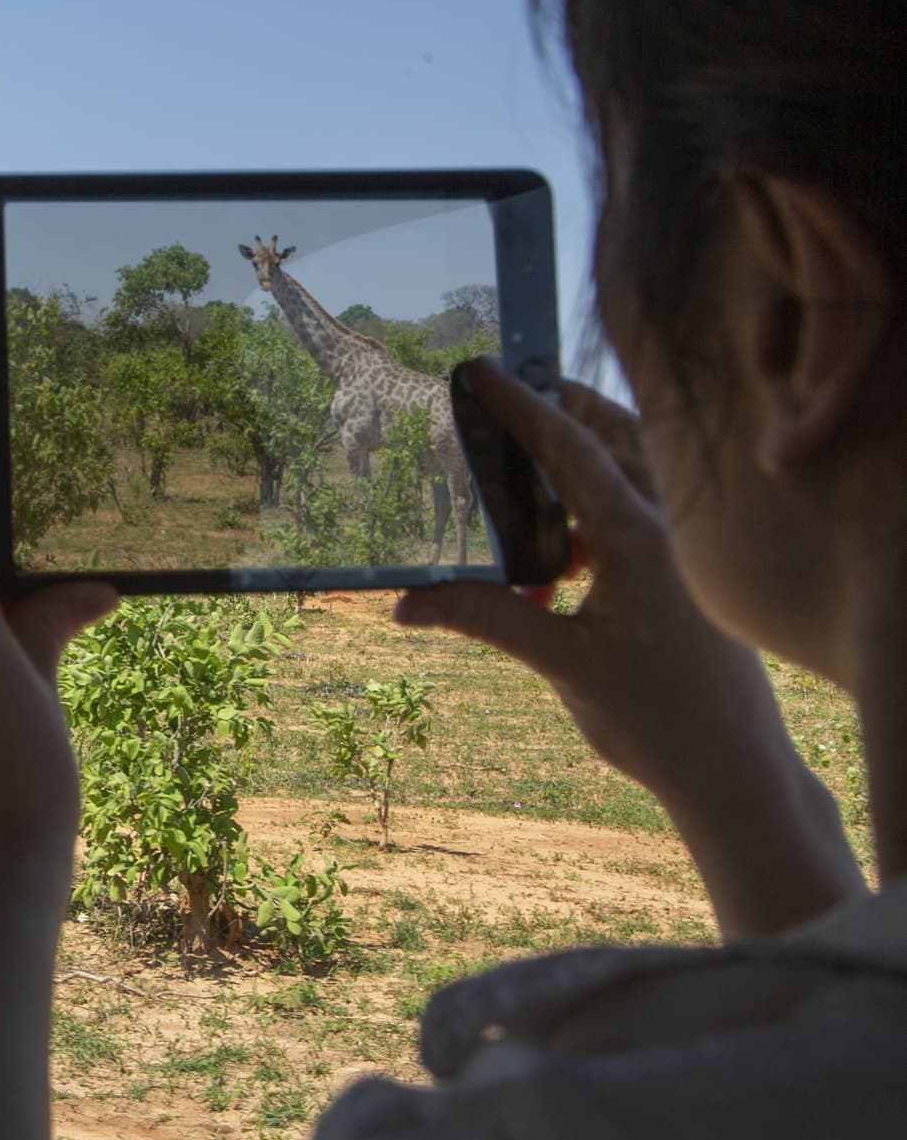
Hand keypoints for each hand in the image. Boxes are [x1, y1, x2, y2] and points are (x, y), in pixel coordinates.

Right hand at [398, 363, 779, 790]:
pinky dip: (599, 498)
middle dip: (562, 405)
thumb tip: (405, 604)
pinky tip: (561, 543)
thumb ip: (487, 619)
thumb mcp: (563, 664)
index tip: (482, 372)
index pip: (573, 451)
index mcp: (641, 539)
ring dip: (584, 448)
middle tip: (507, 389)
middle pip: (616, 433)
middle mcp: (672, 527)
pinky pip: (643, 507)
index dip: (522, 408)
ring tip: (526, 453)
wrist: (735, 768)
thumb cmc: (659, 719)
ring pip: (635, 465)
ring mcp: (687, 545)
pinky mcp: (690, 568)